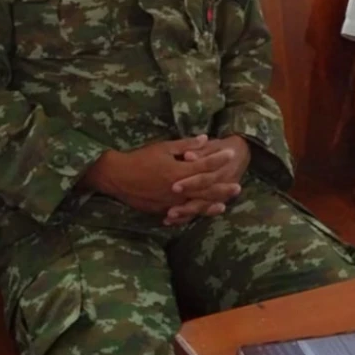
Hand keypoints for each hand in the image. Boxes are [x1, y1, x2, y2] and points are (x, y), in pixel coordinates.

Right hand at [83, 135, 240, 217]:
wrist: (117, 176)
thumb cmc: (140, 158)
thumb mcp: (163, 147)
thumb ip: (185, 145)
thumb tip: (204, 139)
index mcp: (177, 171)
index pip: (203, 165)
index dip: (218, 159)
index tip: (231, 153)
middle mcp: (176, 189)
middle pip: (204, 189)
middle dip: (221, 188)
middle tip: (237, 187)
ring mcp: (169, 202)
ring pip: (194, 205)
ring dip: (210, 205)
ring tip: (224, 205)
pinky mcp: (162, 209)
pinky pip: (181, 214)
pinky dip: (192, 214)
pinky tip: (198, 215)